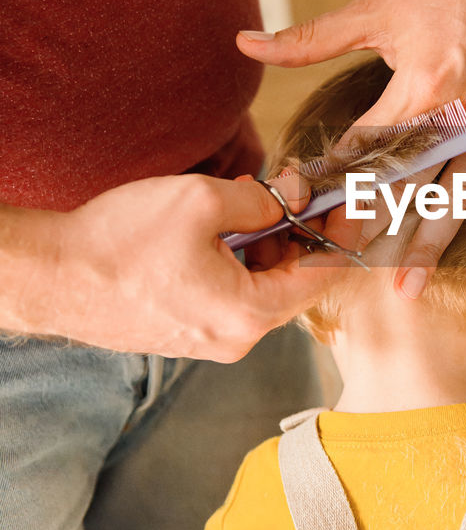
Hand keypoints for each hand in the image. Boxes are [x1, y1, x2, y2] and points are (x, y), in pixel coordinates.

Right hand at [39, 172, 345, 359]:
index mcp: (249, 314)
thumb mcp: (200, 202)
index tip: (351, 202)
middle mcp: (236, 339)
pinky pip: (232, 295)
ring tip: (249, 200)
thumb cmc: (119, 243)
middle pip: (293, 283)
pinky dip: (239, 261)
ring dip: (267, 244)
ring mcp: (210, 341)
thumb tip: (296, 194)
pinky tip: (220, 228)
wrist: (51, 277)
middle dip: (300, 233)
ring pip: (262, 287)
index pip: (322, 277)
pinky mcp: (187, 333)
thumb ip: (261, 200)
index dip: (341, 234)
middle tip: (295, 188)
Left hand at [238, 0, 465, 295]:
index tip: (307, 209)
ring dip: (433, 245)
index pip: (367, 147)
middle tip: (340, 264)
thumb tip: (245, 43)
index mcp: (421, 86)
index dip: (333, 179)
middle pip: (408, 186)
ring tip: (406, 289)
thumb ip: (308, 39)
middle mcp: (463, 115)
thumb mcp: (372, 10)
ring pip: (462, 198)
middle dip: (370, 227)